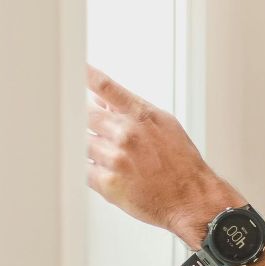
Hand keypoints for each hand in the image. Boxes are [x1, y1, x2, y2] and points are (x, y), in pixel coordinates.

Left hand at [86, 65, 239, 240]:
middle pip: (85, 116)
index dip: (86, 76)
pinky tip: (107, 172)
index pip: (106, 88)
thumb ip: (131, 109)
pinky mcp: (107, 182)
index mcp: (141, 116)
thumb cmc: (181, 163)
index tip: (73, 67)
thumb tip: (101, 98)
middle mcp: (127, 134)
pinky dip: (90, 170)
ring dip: (90, 149)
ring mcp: (115, 158)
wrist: (191, 197)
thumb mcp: (163, 125)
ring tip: (112, 157)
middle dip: (86, 123)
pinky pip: (84, 170)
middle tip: (98, 133)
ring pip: (82, 144)